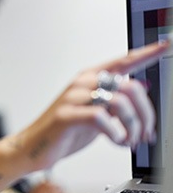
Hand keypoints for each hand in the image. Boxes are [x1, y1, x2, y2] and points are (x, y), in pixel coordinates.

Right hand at [21, 40, 169, 170]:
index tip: (167, 44)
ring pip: (120, 103)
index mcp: (91, 78)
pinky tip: (115, 141)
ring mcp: (73, 98)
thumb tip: (142, 86)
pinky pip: (101, 118)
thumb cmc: (64, 131)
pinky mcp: (67, 115)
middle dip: (146, 114)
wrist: (34, 147)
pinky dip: (116, 134)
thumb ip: (117, 100)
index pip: (124, 61)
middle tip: (145, 133)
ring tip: (129, 141)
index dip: (147, 53)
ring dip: (133, 127)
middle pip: (131, 87)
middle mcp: (83, 83)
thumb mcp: (97, 112)